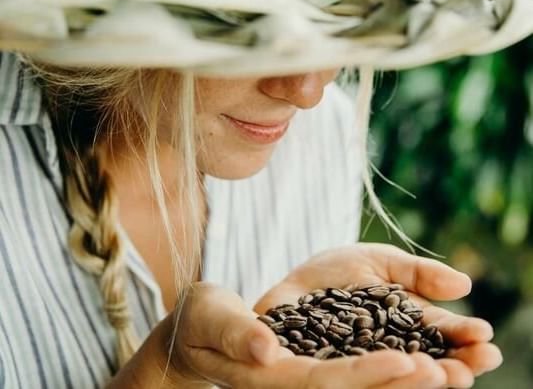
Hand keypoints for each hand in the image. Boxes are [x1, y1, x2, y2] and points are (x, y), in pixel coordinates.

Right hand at [168, 281, 451, 388]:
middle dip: (402, 384)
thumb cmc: (200, 321)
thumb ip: (235, 332)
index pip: (325, 382)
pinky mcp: (311, 367)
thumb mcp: (209, 317)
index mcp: (270, 377)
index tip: (410, 362)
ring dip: (406, 380)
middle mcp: (293, 385)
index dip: (368, 376)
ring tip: (453, 364)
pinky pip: (355, 372)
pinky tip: (425, 356)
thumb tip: (267, 346)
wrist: (198, 333)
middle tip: (451, 370)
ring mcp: (304, 378)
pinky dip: (391, 368)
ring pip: (360, 386)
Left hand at [254, 243, 502, 387]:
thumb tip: (464, 283)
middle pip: (420, 365)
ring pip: (387, 377)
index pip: (439, 335)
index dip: (462, 339)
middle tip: (467, 369)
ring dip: (411, 379)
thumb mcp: (379, 262)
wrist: (292, 282)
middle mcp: (385, 351)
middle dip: (447, 368)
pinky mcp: (321, 368)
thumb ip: (417, 272)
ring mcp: (354, 362)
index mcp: (404, 327)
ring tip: (436, 372)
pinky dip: (364, 377)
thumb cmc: (338, 272)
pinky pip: (340, 376)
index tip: (484, 337)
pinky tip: (386, 369)